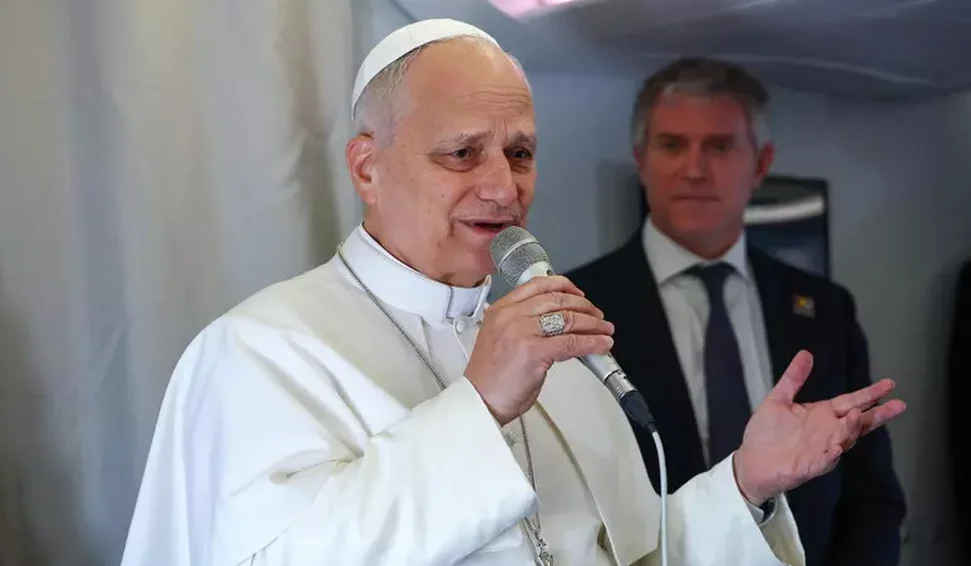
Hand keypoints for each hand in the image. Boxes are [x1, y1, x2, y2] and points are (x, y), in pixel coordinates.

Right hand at [465, 276, 613, 424]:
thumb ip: (526, 325)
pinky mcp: (534, 351)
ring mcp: (521, 332)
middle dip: (585, 307)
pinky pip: (571, 342)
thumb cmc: (490, 378)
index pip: (539, 285)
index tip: (579, 295)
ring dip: (593, 324)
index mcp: (501, 309)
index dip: (566, 286)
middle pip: (558, 299)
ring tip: (605, 331)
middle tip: (598, 317)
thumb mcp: (502, 339)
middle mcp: (510, 316)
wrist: (479, 401)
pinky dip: (592, 342)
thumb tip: (558, 325)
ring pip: (568, 318)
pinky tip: (601, 345)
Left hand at [733, 350, 905, 505]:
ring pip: (845, 439)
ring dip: (852, 428)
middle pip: (859, 422)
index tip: (889, 384)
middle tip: (898, 404)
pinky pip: (825, 461)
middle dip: (878, 414)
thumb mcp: (778, 399)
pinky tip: (837, 448)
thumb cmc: (766, 433)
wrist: (751, 460)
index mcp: (822, 415)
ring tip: (858, 415)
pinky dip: (832, 455)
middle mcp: (827, 432)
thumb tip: (806, 353)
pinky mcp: (810, 466)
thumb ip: (793, 378)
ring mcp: (822, 450)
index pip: (851, 401)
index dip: (870, 394)